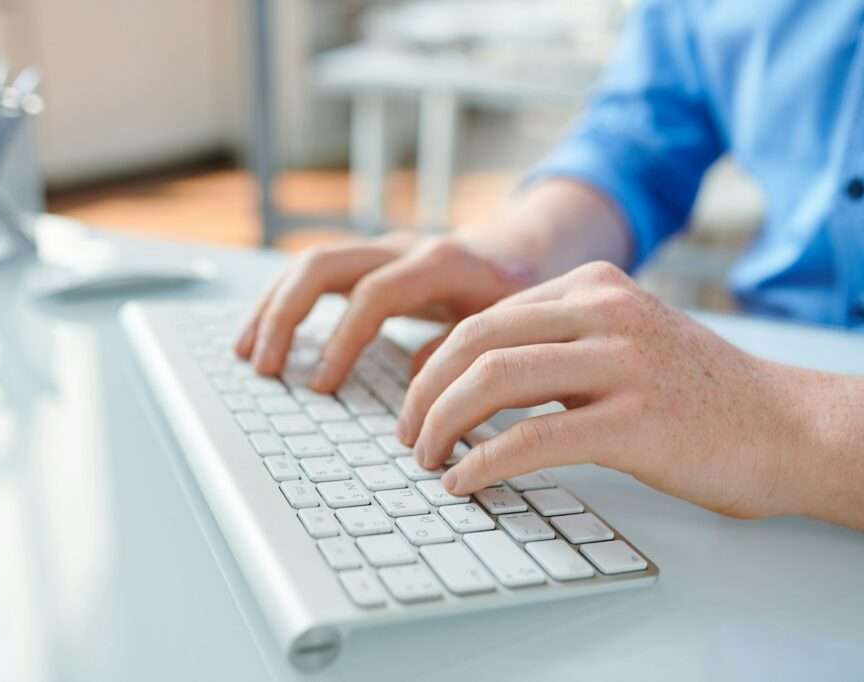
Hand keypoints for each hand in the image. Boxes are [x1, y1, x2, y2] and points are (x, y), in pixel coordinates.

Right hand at [235, 233, 534, 391]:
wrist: (518, 249)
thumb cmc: (513, 292)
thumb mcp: (504, 323)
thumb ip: (463, 349)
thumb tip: (417, 388)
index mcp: (439, 263)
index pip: (373, 295)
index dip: (342, 340)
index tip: (320, 387)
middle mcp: (401, 249)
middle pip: (324, 265)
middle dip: (286, 316)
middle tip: (264, 369)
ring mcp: (380, 252)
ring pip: (310, 264)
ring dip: (272, 307)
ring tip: (245, 353)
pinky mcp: (368, 262)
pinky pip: (314, 274)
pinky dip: (283, 301)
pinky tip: (263, 334)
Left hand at [397, 261, 807, 519]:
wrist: (790, 427)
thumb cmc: (700, 395)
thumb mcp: (626, 342)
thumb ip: (559, 345)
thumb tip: (473, 379)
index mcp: (595, 285)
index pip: (485, 316)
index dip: (434, 363)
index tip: (415, 401)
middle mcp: (604, 310)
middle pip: (474, 341)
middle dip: (424, 392)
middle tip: (407, 434)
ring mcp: (622, 362)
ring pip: (492, 381)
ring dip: (441, 425)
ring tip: (424, 460)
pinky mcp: (635, 420)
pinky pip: (532, 438)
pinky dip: (483, 463)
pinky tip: (463, 483)